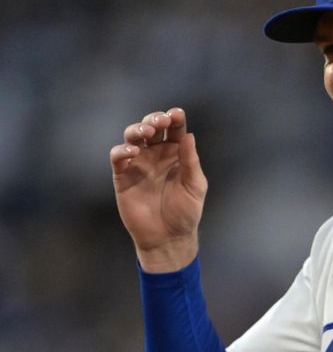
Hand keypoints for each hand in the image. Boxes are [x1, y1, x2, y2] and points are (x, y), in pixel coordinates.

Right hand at [109, 108, 207, 271]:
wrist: (168, 237)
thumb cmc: (186, 211)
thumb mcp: (195, 185)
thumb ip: (190, 161)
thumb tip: (189, 136)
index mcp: (176, 153)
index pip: (175, 129)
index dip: (174, 118)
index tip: (175, 114)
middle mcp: (157, 154)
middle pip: (151, 127)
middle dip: (154, 120)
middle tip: (160, 122)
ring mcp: (139, 163)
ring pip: (132, 137)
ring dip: (137, 130)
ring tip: (145, 133)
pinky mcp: (123, 176)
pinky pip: (118, 157)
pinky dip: (122, 150)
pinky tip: (132, 151)